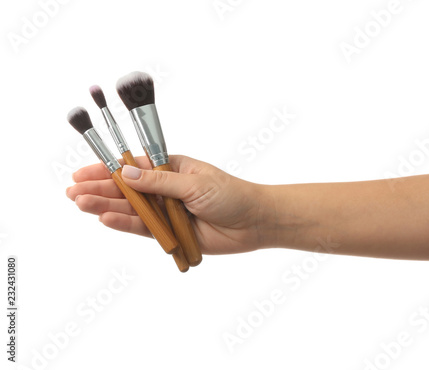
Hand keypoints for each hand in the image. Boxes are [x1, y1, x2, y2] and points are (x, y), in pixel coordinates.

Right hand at [66, 155, 267, 254]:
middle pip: (126, 189)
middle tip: (73, 191)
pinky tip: (105, 218)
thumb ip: (159, 182)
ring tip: (81, 204)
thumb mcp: (194, 183)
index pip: (133, 166)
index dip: (108, 168)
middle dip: (100, 189)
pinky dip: (125, 224)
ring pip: (131, 209)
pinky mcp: (169, 232)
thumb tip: (125, 172)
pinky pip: (143, 228)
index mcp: (171, 169)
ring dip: (106, 206)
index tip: (83, 171)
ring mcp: (165, 211)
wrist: (253, 223)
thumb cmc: (230, 195)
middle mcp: (164, 189)